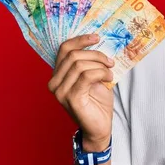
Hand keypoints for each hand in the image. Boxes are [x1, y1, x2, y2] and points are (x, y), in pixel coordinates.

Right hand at [48, 34, 114, 150]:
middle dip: (96, 55)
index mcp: (58, 75)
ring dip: (100, 65)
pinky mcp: (71, 99)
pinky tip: (108, 78)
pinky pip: (87, 76)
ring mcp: (61, 92)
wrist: (100, 127)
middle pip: (73, 55)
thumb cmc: (97, 102)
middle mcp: (55, 83)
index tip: (97, 37)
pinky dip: (101, 73)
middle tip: (110, 61)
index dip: (80, 40)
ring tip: (110, 72)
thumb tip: (99, 43)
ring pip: (80, 65)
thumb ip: (90, 62)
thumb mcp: (94, 76)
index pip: (64, 49)